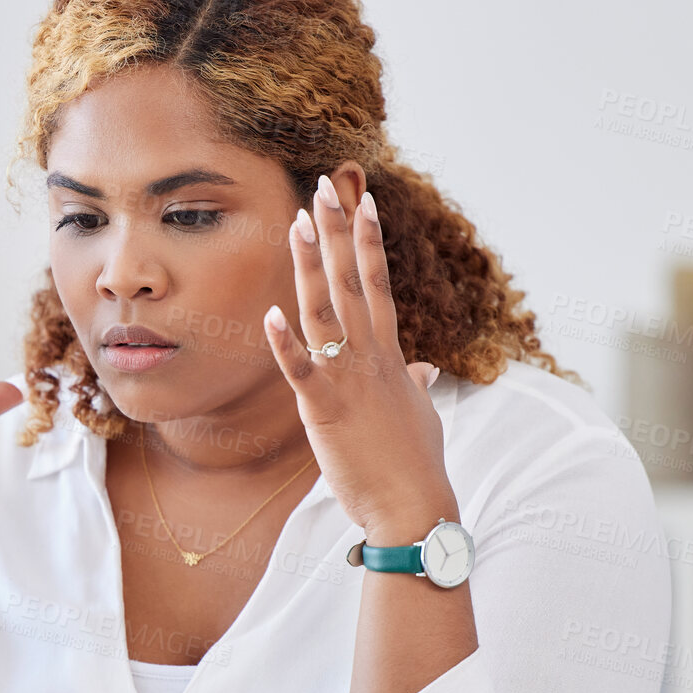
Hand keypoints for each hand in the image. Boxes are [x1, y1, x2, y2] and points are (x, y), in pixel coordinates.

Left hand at [260, 175, 453, 540]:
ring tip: (297, 223)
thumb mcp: (419, 414)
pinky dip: (285, 343)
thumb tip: (422, 368)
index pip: (379, 284)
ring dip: (310, 267)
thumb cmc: (417, 465)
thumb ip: (415, 384)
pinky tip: (269, 314)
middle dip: (337, 233)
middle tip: (324, 186)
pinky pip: (302, 371)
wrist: (415, 507)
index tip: (361, 200)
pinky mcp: (326, 410)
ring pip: (326, 312)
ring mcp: (350, 381)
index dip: (368, 240)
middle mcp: (372, 358)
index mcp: (390, 356)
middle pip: (352, 282)